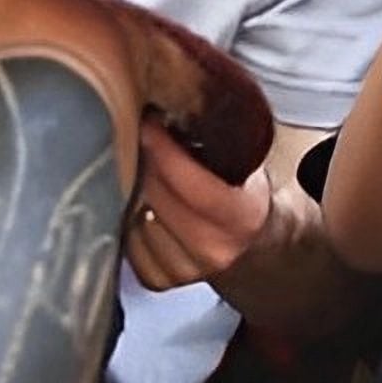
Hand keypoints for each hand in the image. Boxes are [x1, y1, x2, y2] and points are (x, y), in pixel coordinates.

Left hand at [126, 120, 268, 289]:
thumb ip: (217, 141)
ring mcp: (184, 272)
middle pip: (158, 197)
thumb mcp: (247, 164)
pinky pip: (126, 240)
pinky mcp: (158, 280)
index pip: (192, 184)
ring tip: (141, 167)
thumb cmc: (245, 194)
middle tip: (139, 133)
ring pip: (136, 217)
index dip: (164, 149)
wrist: (254, 246)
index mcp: (243, 219)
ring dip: (134, 188)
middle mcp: (214, 251)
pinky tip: (141, 200)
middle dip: (145, 160)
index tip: (148, 120)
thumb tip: (172, 101)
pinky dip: (128, 216)